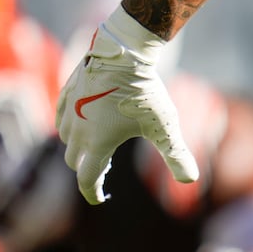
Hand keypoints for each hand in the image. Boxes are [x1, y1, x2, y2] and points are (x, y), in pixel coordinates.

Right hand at [55, 6, 198, 203]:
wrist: (124, 53)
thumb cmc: (144, 91)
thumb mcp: (164, 125)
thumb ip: (176, 154)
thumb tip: (191, 180)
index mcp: (98, 144)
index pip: (87, 179)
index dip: (93, 192)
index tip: (99, 198)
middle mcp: (78, 131)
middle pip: (75, 161)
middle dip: (88, 168)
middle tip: (104, 170)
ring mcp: (69, 111)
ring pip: (66, 139)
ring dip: (78, 147)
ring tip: (97, 144)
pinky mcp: (67, 93)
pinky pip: (61, 117)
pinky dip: (70, 125)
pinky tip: (82, 121)